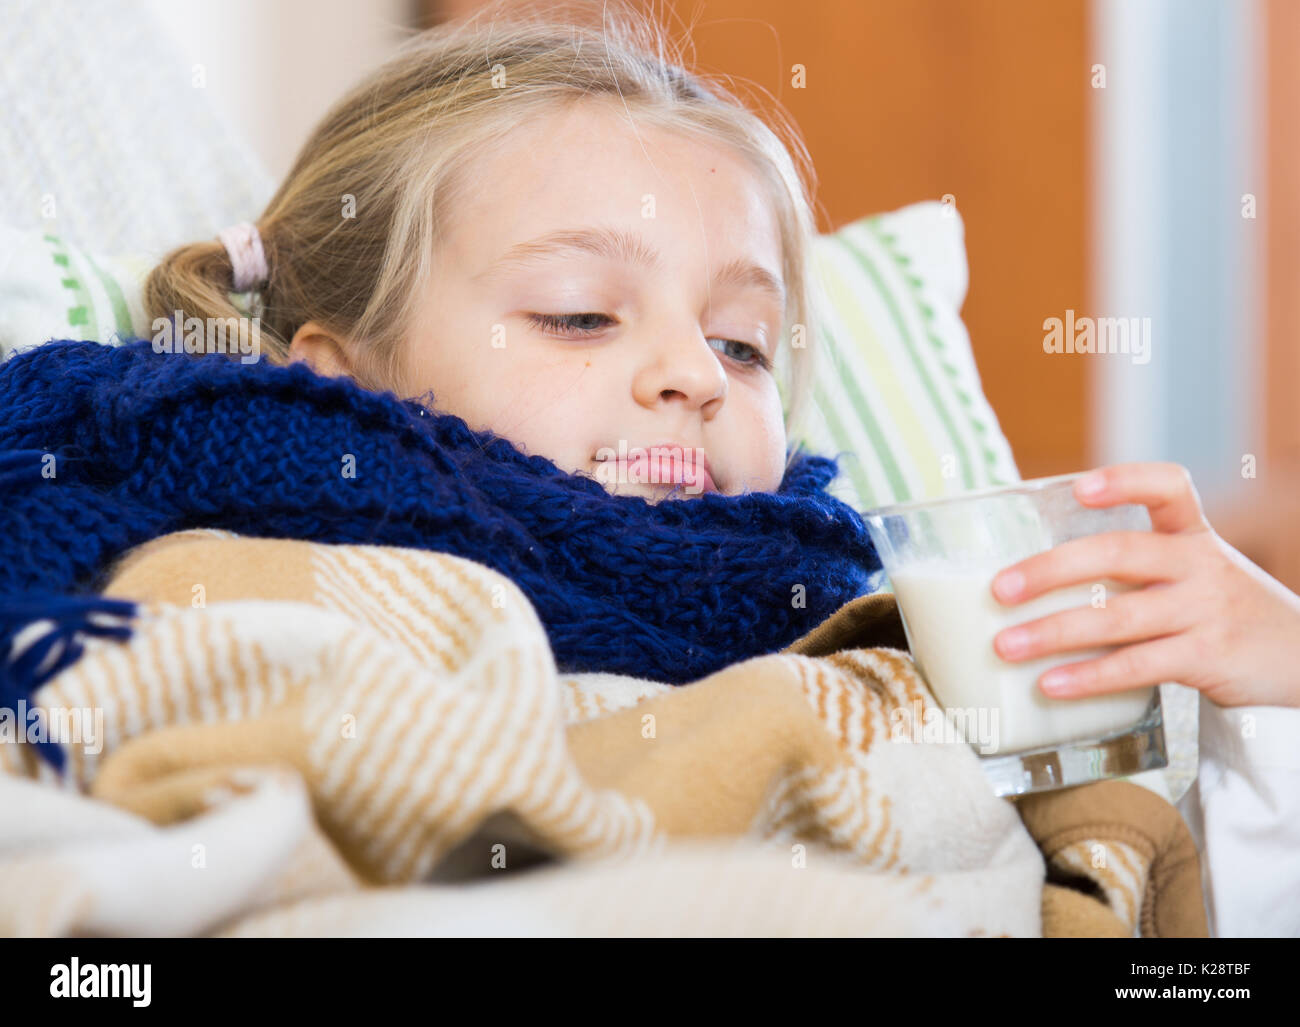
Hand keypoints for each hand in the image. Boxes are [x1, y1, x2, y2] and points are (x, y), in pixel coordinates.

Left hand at [990, 462, 1299, 708]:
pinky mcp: (1208, 657)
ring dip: (1052, 632)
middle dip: (1050, 570)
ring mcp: (1206, 610)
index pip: (1168, 487)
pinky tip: (1049, 685)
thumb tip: (1035, 579)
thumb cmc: (1222, 614)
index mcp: (1192, 535)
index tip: (1079, 487)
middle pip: (1117, 553)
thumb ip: (1135, 568)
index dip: (1125, 480)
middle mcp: (1200, 565)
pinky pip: (1137, 664)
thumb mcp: (1194, 574)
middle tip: (999, 589)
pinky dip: (1088, 676)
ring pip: (1117, 616)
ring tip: (1005, 645)